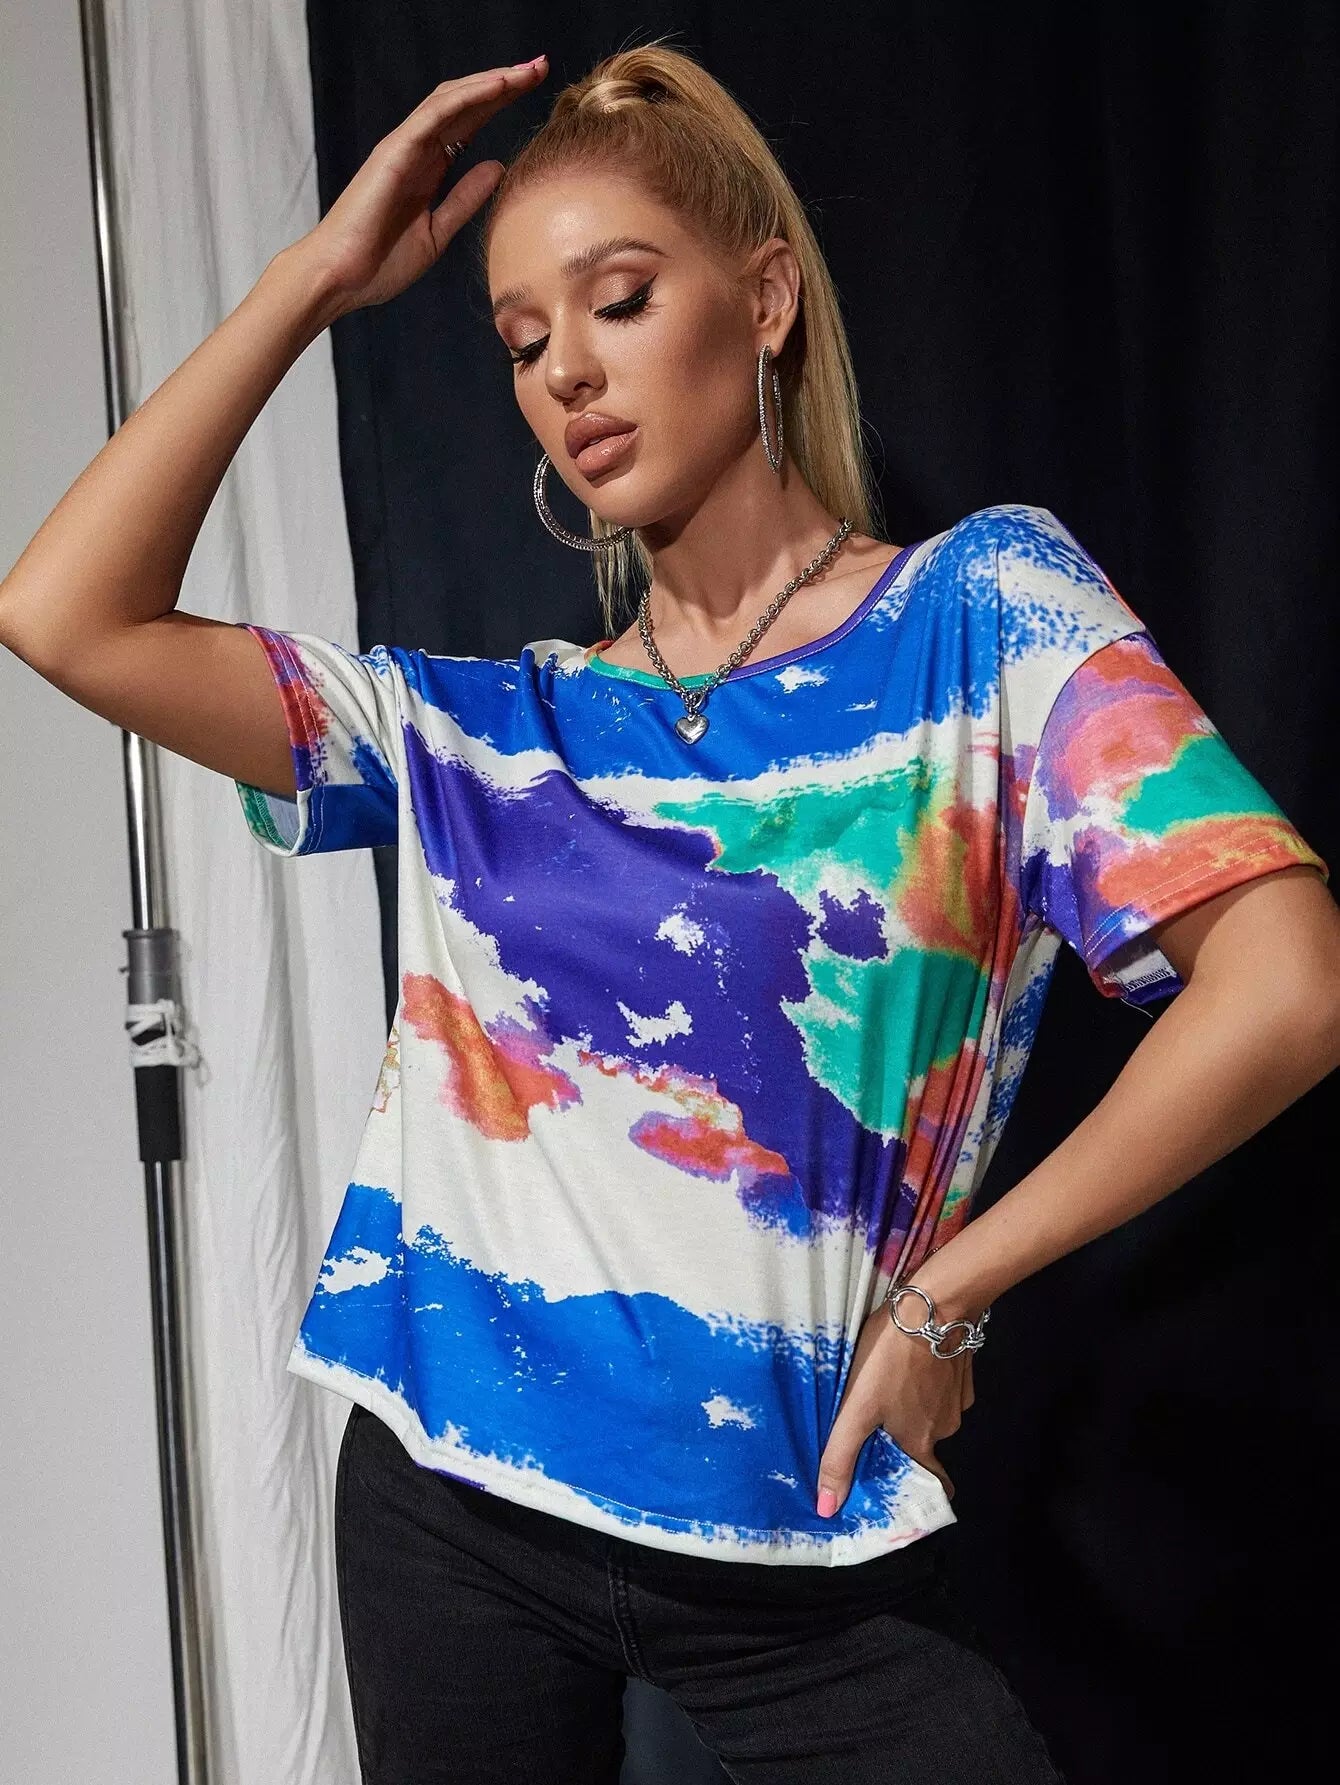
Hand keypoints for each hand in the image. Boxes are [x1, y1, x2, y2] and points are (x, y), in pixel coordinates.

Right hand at [290, 56, 547, 318]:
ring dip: (491, 82)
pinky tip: (497, 86)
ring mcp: (404, 147)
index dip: (501, 104)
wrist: (341, 279)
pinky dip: (467, 98)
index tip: (536, 91)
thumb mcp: (437, 233)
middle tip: (540, 67)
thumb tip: (498, 166)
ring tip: (528, 70)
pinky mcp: (394, 153)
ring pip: (452, 101)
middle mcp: (416, 150)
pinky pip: (434, 116)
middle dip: (504, 84)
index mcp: (426, 168)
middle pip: (465, 104)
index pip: (469, 124)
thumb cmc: (379, 263)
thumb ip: (465, 199)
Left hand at [815, 1288, 976, 1515]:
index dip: (918, 1487)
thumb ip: (840, 1456)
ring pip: (932, 1411)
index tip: (899, 1482)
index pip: (933, 1483)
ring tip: (886, 1382)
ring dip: (912, 1403)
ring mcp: (958, 1396)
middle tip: (875, 1416)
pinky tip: (908, 1361)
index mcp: (921, 1441)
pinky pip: (942, 1384)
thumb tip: (827, 1510)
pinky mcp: (963, 1368)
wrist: (935, 1305)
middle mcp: (946, 1426)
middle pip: (924, 1442)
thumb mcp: (856, 1407)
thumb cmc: (890, 1359)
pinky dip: (926, 1379)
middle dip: (901, 1434)